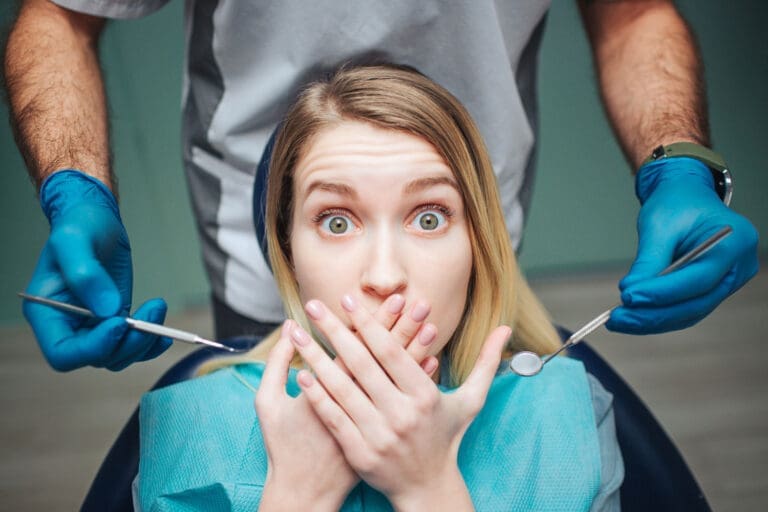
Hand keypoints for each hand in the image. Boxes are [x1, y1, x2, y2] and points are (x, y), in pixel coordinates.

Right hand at [23, 170, 170, 370]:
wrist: (95, 220)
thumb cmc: (78, 226)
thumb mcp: (74, 241)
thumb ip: (85, 274)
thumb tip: (107, 310)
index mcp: (46, 314)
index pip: (63, 354)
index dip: (93, 348)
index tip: (119, 322)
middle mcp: (67, 327)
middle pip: (97, 358)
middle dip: (128, 342)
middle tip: (151, 314)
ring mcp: (93, 327)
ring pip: (119, 355)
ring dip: (144, 340)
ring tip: (157, 307)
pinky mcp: (114, 321)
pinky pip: (132, 345)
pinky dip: (150, 343)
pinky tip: (163, 330)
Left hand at [291, 294, 509, 509]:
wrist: (428, 487)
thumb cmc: (447, 437)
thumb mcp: (471, 400)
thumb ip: (486, 362)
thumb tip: (508, 328)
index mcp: (426, 396)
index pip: (391, 353)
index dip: (369, 324)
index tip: (347, 300)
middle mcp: (402, 415)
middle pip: (361, 365)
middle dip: (333, 331)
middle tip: (312, 305)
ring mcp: (379, 436)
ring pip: (341, 390)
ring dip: (315, 359)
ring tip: (295, 334)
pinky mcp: (360, 454)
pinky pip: (333, 418)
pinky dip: (316, 396)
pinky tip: (300, 374)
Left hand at [608, 157, 758, 333]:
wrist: (686, 196)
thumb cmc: (676, 203)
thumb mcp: (659, 225)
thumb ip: (649, 261)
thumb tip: (630, 294)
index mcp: (735, 242)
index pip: (699, 278)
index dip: (662, 293)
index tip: (628, 297)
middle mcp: (739, 266)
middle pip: (696, 302)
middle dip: (653, 314)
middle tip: (617, 317)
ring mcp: (728, 282)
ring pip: (689, 312)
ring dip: (651, 320)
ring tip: (618, 320)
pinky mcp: (712, 291)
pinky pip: (685, 310)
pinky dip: (657, 316)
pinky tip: (631, 317)